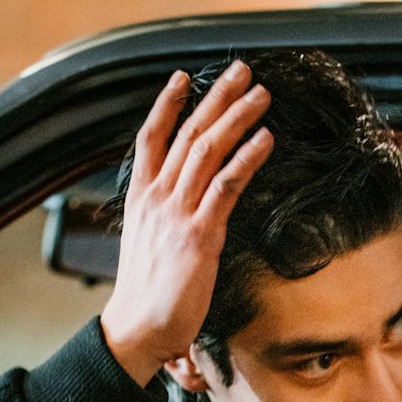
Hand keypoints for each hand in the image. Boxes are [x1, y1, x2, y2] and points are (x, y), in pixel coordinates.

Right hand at [100, 61, 273, 385]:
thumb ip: (163, 228)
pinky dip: (247, 158)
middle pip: (187, 133)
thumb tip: (178, 225)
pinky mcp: (199, 235)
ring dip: (237, 117)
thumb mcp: (148, 251)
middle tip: (241, 70)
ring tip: (262, 94)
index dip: (167, 105)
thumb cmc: (145, 300)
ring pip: (208, 150)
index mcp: (140, 200)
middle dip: (216, 98)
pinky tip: (265, 139)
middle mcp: (156, 199)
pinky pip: (226, 185)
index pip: (150, 140)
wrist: (136, 330)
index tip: (183, 78)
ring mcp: (177, 214)